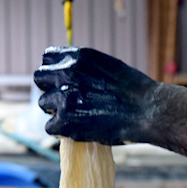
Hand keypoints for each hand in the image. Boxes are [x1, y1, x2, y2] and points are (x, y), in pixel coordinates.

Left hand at [33, 47, 159, 145]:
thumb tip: (67, 74)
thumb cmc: (134, 89)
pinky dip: (62, 131)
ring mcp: (63, 97)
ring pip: (43, 103)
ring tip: (77, 116)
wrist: (148, 109)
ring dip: (56, 110)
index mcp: (77, 56)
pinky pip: (50, 127)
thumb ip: (83, 68)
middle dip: (50, 88)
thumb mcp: (107, 65)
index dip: (54, 70)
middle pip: (39, 78)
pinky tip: (78, 129)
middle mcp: (67, 73)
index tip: (62, 80)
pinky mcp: (65, 122)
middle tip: (66, 99)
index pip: (47, 57)